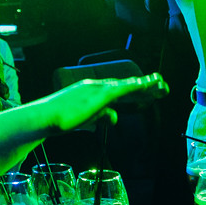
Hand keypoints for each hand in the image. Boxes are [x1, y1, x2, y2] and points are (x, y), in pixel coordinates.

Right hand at [49, 74, 168, 130]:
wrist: (44, 117)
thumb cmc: (58, 120)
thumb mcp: (84, 120)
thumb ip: (100, 116)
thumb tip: (115, 116)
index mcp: (89, 90)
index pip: (116, 89)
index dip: (133, 90)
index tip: (147, 92)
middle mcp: (94, 86)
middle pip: (124, 85)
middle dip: (143, 86)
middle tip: (161, 86)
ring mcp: (97, 88)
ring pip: (126, 85)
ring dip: (145, 84)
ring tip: (161, 83)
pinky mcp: (99, 95)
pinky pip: (122, 89)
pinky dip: (136, 86)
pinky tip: (148, 85)